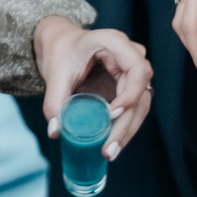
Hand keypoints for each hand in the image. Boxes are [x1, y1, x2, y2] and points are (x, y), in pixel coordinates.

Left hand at [33, 16, 152, 156]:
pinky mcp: (130, 86)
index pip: (138, 70)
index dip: (130, 94)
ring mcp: (133, 72)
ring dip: (127, 131)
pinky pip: (134, 108)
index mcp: (115, 43)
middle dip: (126, 125)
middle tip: (108, 150)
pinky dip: (124, 127)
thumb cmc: (62, 52)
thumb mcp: (55, 73)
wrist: (62, 44)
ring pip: (141, 105)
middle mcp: (131, 56)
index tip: (112, 114)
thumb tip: (55, 132)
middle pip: (141, 93)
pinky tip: (111, 145)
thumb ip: (54, 101)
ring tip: (109, 153)